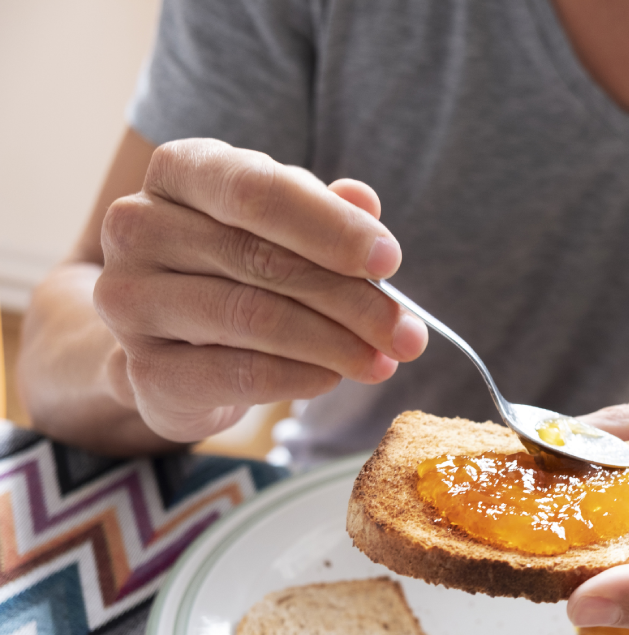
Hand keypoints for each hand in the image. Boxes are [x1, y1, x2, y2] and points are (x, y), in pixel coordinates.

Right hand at [92, 138, 426, 442]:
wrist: (174, 344)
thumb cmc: (241, 268)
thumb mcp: (287, 228)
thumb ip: (326, 213)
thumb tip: (365, 202)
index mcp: (180, 170)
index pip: (256, 189)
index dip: (331, 227)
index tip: (390, 260)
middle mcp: (139, 226)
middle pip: (263, 260)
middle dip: (352, 300)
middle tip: (408, 333)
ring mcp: (130, 299)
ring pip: (252, 318)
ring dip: (335, 345)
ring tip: (383, 361)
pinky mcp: (143, 369)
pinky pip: (236, 374)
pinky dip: (296, 379)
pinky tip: (331, 378)